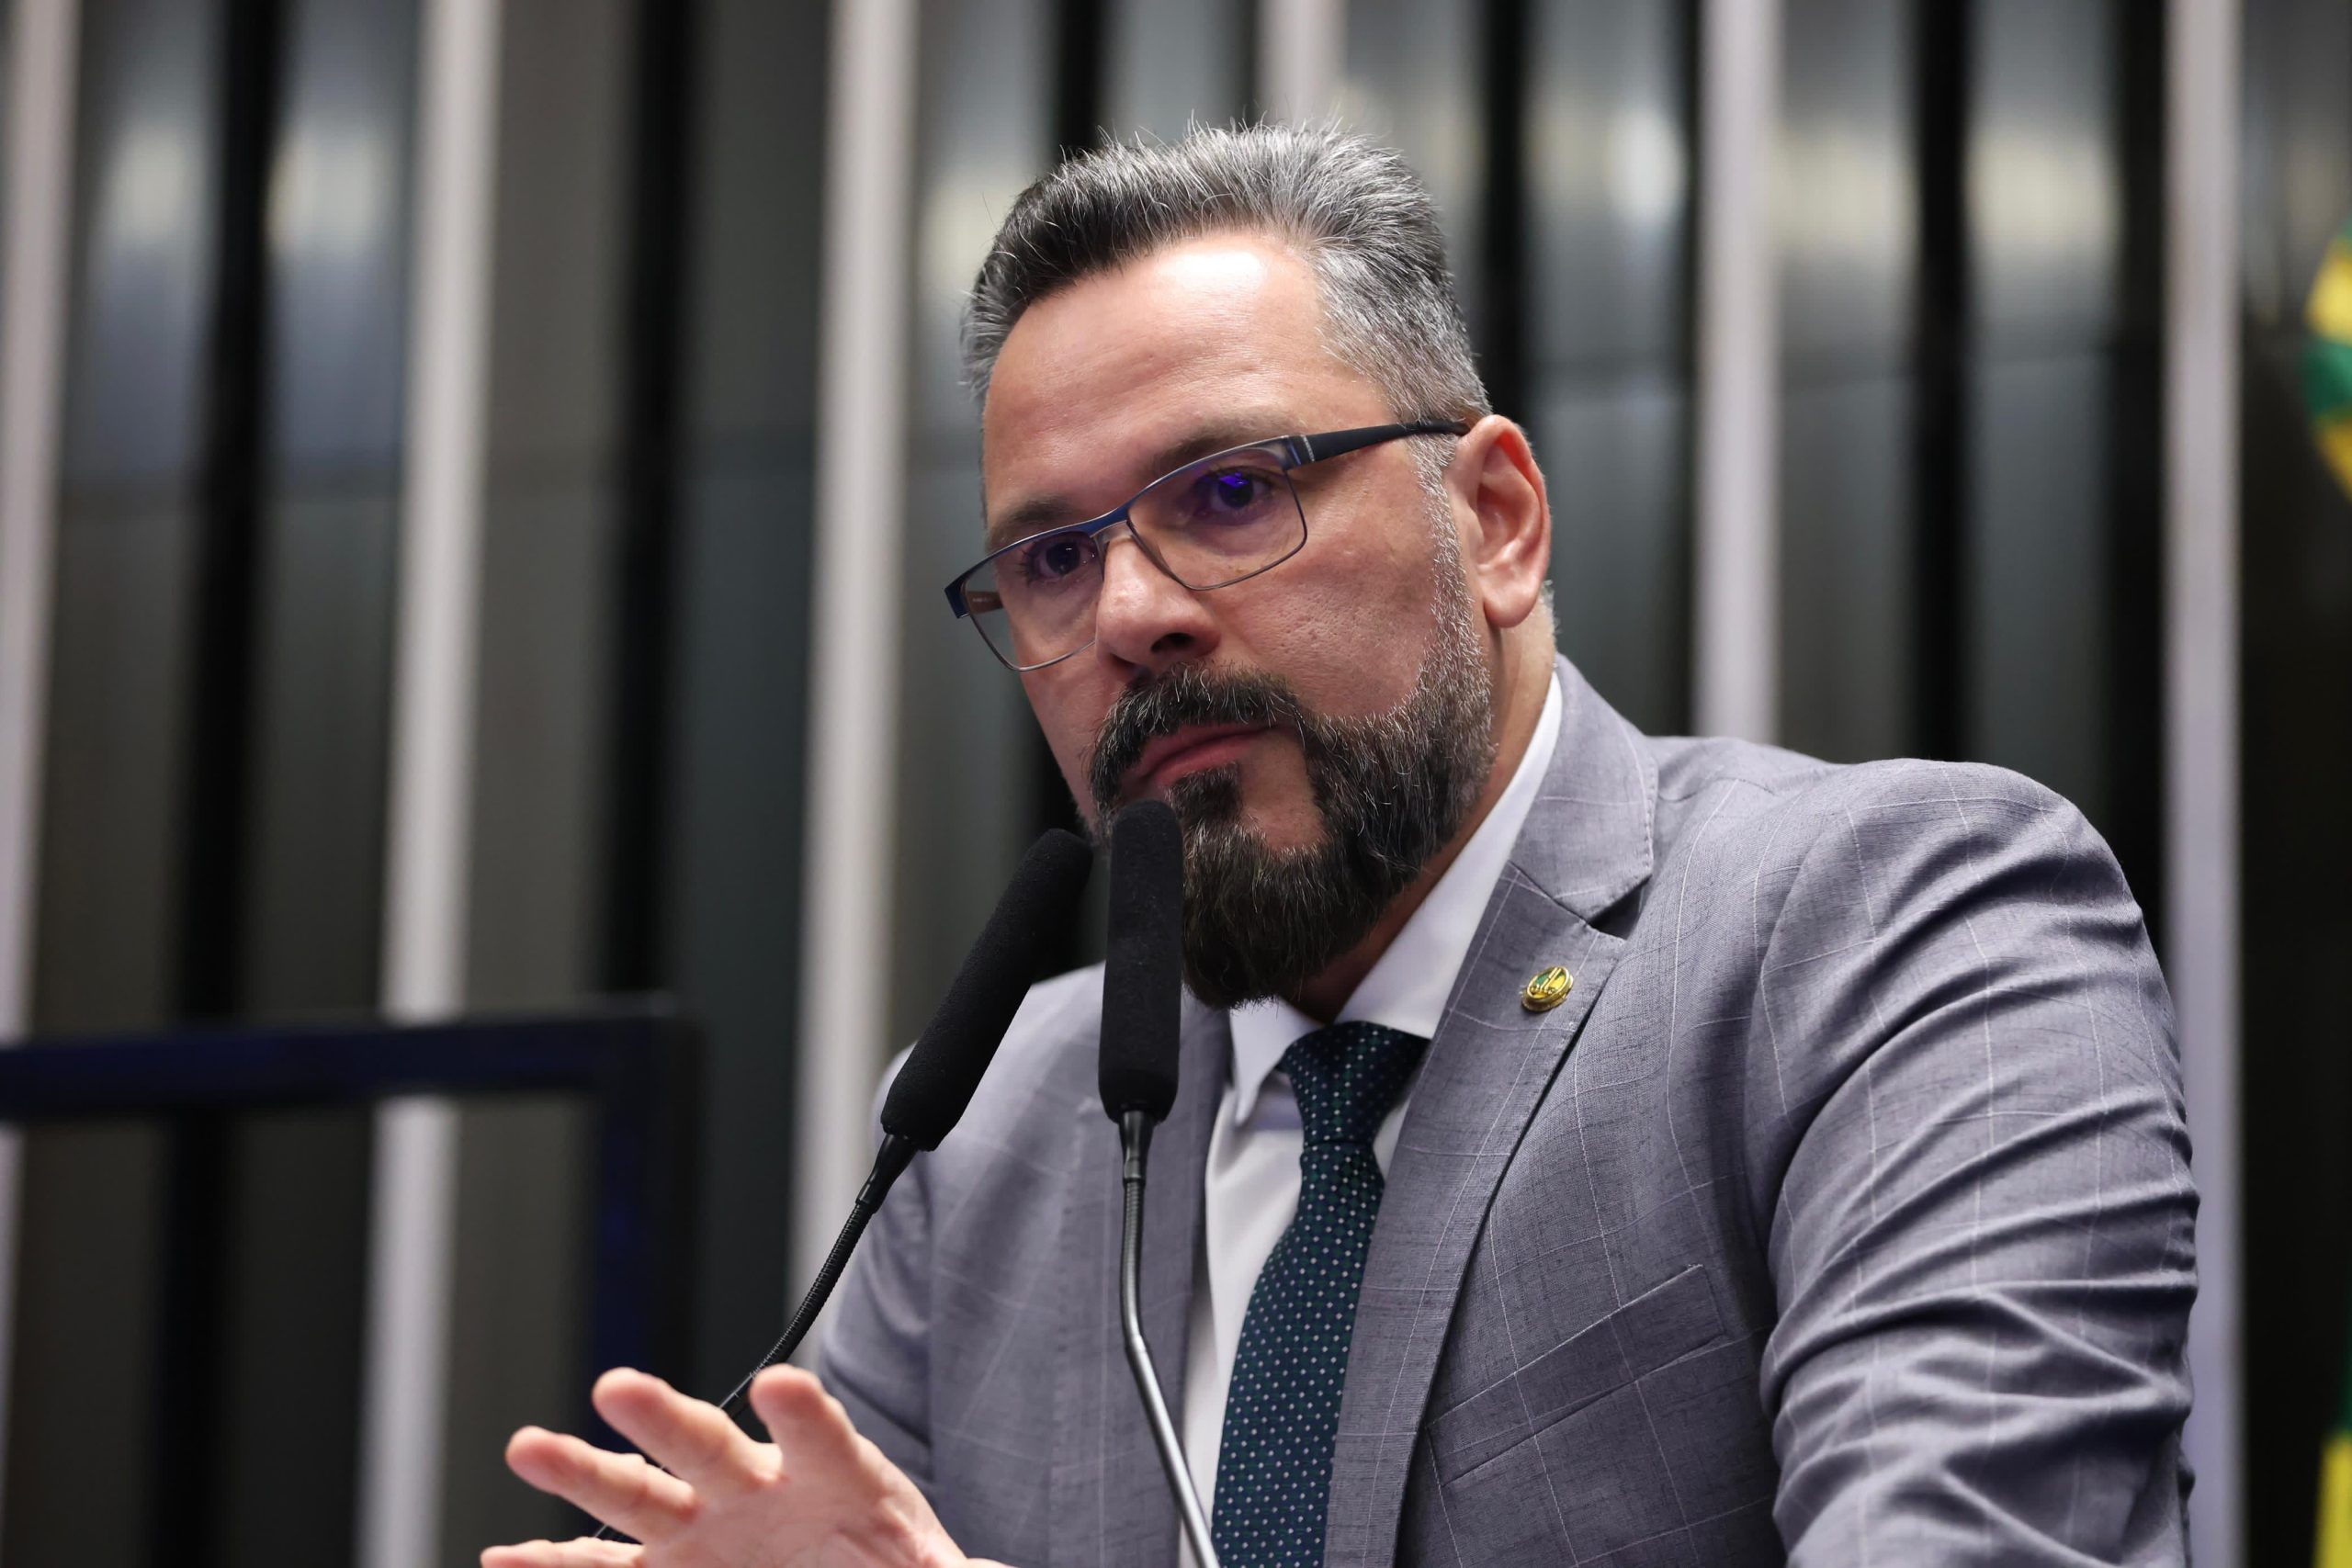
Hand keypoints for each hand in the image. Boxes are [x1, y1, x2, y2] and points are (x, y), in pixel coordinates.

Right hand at [484, 1364, 1007, 1567]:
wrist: (856, 1566)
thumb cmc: (895, 1560)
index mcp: (838, 1479)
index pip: (823, 1437)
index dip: (803, 1412)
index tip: (782, 1385)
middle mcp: (761, 1489)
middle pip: (710, 1445)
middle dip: (664, 1417)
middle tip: (620, 1385)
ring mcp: (709, 1528)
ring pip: (640, 1494)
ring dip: (583, 1472)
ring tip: (530, 1446)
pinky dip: (556, 1564)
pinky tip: (507, 1558)